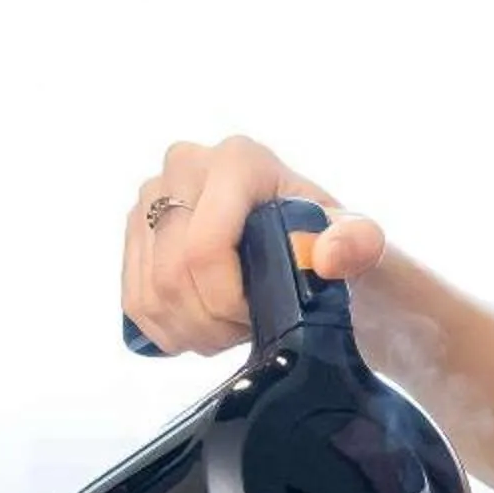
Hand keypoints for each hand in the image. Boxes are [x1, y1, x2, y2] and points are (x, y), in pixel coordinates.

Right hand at [123, 134, 389, 355]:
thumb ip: (358, 244)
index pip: (205, 247)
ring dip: (189, 330)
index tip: (258, 316)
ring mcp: (152, 197)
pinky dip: (165, 329)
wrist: (308, 250)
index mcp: (237, 160)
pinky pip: (132, 297)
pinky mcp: (135, 230)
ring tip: (228, 331)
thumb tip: (329, 255)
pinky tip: (201, 328)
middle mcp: (185, 165)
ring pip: (150, 291)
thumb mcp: (361, 243)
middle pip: (173, 273)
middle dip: (209, 322)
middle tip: (245, 332)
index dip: (226, 300)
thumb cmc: (333, 243)